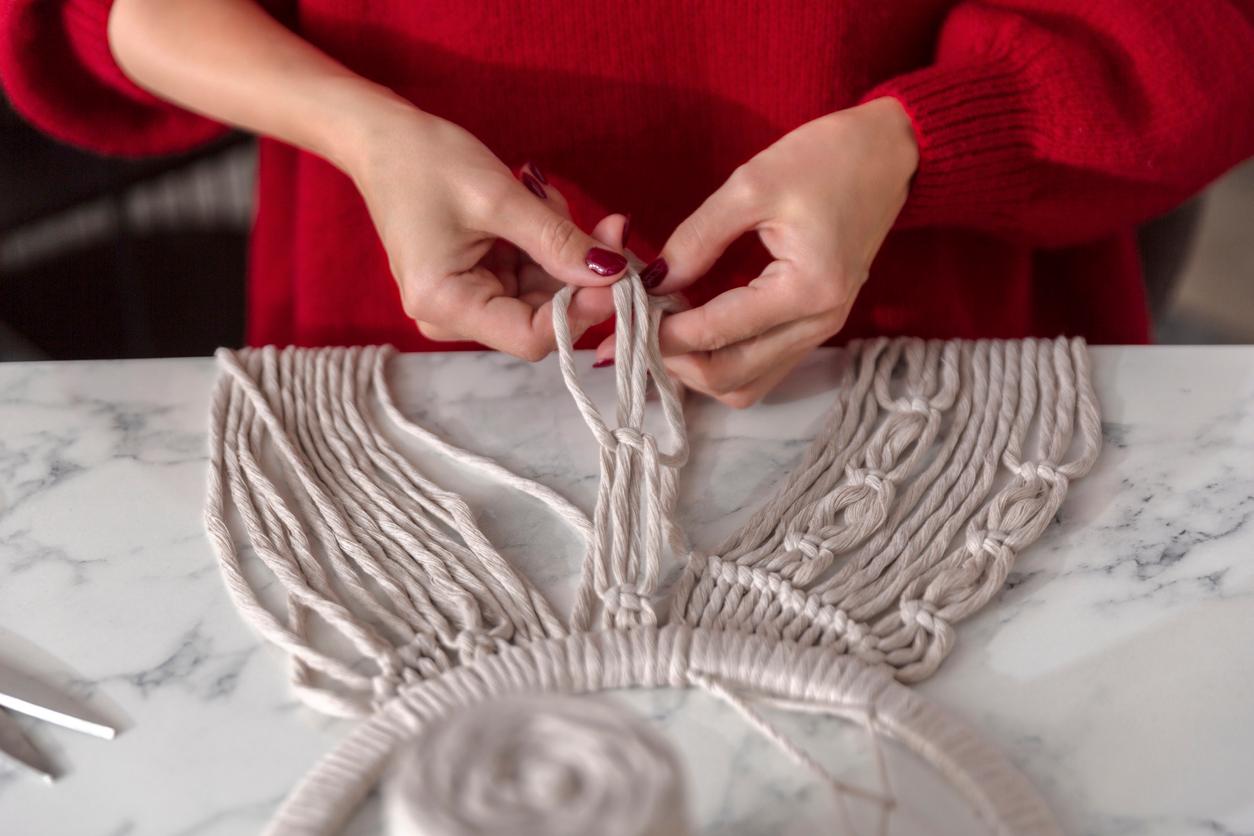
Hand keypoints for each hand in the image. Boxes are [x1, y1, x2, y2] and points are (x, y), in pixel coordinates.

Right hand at [344, 105, 626, 359]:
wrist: (382, 138)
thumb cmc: (425, 161)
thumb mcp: (499, 199)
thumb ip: (558, 241)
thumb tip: (614, 274)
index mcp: (444, 305)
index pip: (531, 337)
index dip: (581, 310)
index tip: (618, 273)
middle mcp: (451, 316)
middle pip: (541, 317)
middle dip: (578, 274)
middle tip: (609, 225)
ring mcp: (464, 301)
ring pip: (542, 294)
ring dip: (563, 252)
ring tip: (547, 198)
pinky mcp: (476, 282)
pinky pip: (530, 276)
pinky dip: (546, 245)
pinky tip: (539, 205)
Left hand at [597, 97, 917, 405]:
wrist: (890, 152)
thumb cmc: (827, 157)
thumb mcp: (752, 184)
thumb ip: (697, 238)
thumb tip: (652, 282)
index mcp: (807, 290)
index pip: (716, 332)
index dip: (661, 331)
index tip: (623, 315)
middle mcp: (819, 324)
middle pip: (729, 379)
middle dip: (674, 362)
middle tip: (634, 331)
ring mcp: (821, 331)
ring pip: (745, 386)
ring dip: (698, 370)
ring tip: (662, 332)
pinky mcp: (816, 327)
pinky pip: (762, 368)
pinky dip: (723, 362)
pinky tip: (694, 331)